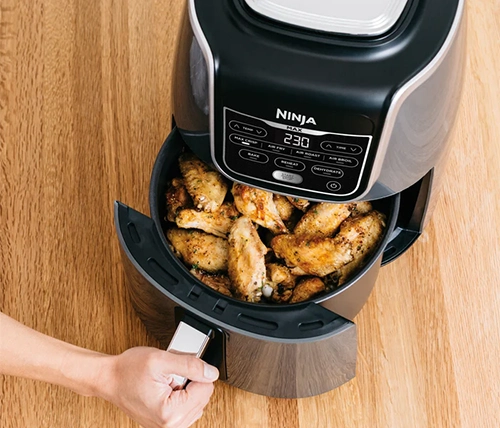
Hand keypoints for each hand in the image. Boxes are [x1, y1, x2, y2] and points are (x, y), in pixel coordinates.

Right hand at [98, 347, 218, 427]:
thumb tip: (211, 373)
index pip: (206, 389)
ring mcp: (168, 427)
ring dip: (186, 388)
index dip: (196, 372)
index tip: (179, 369)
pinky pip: (187, 407)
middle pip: (203, 397)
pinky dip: (181, 394)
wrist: (109, 379)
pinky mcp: (166, 424)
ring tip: (167, 381)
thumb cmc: (128, 371)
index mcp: (171, 413)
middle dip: (191, 380)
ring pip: (197, 402)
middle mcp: (171, 426)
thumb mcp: (161, 360)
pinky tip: (167, 388)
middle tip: (170, 375)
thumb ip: (190, 365)